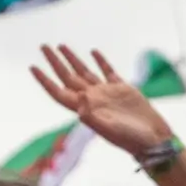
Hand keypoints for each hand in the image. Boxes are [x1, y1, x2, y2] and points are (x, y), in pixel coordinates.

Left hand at [25, 44, 173, 156]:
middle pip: (67, 77)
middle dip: (55, 63)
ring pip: (84, 72)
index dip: (44, 80)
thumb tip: (80, 98)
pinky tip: (93, 52)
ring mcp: (106, 93)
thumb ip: (92, 116)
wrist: (152, 140)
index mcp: (85, 109)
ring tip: (61, 46)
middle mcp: (93, 99)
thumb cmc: (131, 139)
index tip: (33, 66)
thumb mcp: (110, 129)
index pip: (58, 91)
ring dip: (72, 59)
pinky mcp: (122, 89)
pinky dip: (100, 61)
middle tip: (43, 46)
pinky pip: (107, 71)